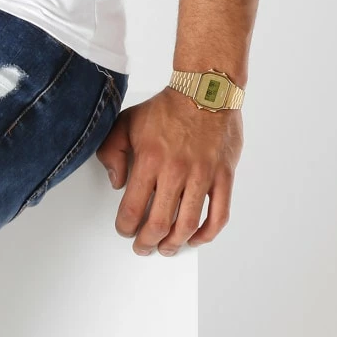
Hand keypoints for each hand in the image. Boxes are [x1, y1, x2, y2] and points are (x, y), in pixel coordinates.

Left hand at [95, 89, 242, 255]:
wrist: (207, 88)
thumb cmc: (168, 107)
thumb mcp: (126, 123)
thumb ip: (111, 152)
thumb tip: (116, 183)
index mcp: (150, 161)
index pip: (131, 210)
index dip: (125, 228)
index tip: (125, 230)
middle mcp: (176, 171)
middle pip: (158, 224)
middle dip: (146, 242)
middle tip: (142, 246)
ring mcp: (203, 174)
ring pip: (188, 225)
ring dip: (174, 244)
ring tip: (166, 248)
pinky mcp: (224, 175)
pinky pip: (219, 214)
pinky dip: (207, 233)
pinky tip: (196, 238)